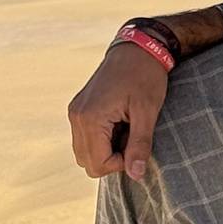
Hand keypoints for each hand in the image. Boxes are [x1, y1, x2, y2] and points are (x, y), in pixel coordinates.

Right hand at [68, 43, 169, 180]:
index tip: (137, 145)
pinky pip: (85, 138)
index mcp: (90, 118)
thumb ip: (139, 145)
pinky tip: (120, 123)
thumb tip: (135, 175)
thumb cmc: (146, 77)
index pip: (97, 164)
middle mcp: (76, 116)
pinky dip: (102, 139)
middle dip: (112, 158)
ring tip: (127, 128)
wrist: (138, 48)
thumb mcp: (147, 112)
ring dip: (107, 149)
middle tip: (133, 137)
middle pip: (87, 162)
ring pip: (84, 152)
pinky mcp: (79, 109)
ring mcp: (75, 112)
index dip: (121, 163)